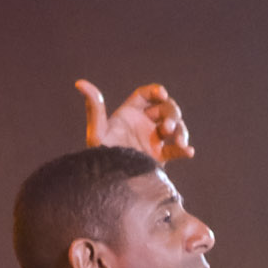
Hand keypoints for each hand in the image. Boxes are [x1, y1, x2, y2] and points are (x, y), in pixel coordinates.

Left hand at [76, 80, 193, 162]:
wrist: (109, 185)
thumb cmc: (100, 157)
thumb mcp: (97, 132)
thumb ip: (94, 107)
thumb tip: (79, 83)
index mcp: (130, 113)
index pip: (147, 95)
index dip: (155, 91)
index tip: (161, 94)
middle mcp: (144, 124)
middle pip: (165, 108)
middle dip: (171, 114)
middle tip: (168, 127)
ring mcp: (154, 139)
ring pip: (175, 127)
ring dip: (181, 131)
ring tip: (180, 142)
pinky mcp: (160, 157)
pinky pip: (176, 150)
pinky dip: (184, 150)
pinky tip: (188, 152)